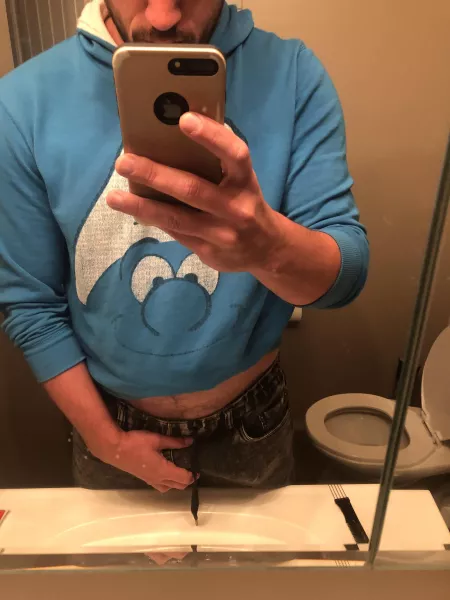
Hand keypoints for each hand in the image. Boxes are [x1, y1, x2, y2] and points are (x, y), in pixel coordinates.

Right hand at [95, 430, 194, 492]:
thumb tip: (190, 441)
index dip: (192, 476)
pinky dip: (166, 482)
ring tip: (180, 472)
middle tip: (191, 471)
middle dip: (187, 480)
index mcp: (163, 470)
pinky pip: (159, 485)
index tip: (197, 469)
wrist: (115, 449)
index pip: (183, 479)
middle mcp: (158, 479)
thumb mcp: (156, 439)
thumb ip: (174, 442)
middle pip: (177, 486)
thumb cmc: (136, 443)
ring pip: (167, 488)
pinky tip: (165, 472)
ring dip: (176, 483)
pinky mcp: (143, 478)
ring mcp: (150, 480)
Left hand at [107, 112, 282, 272]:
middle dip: (155, 175)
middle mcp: (236, 207)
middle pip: (193, 189)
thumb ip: (216, 163)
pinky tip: (132, 209)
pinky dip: (153, 219)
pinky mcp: (208, 252)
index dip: (211, 136)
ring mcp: (222, 233)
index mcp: (245, 180)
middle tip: (124, 162)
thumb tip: (168, 140)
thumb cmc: (244, 201)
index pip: (234, 154)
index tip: (184, 119)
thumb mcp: (240, 180)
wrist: (267, 248)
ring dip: (142, 206)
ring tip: (113, 198)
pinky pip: (175, 233)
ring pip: (177, 218)